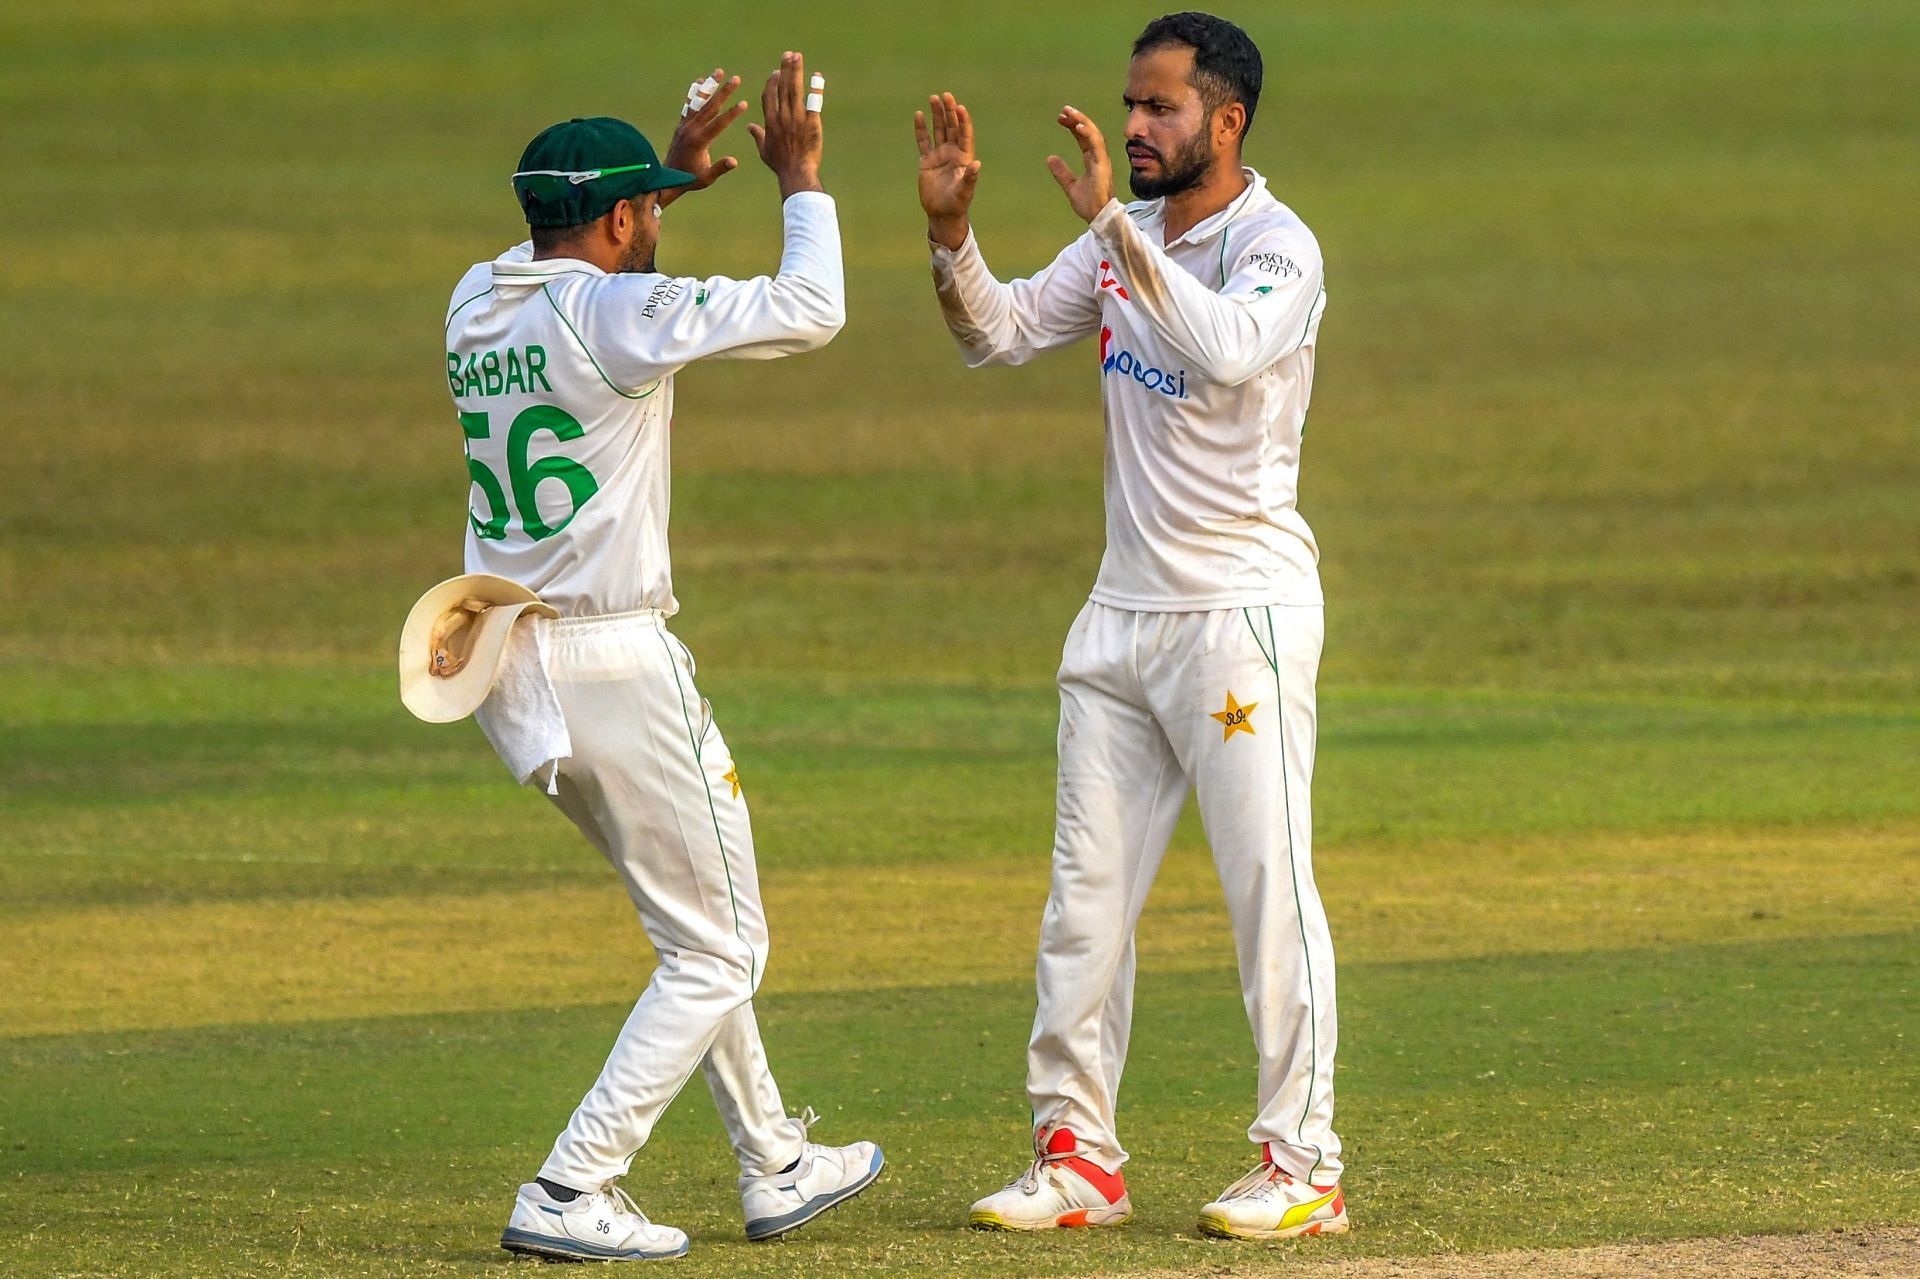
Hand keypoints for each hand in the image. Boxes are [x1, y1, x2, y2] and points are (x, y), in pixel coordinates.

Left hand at [659, 66, 747, 209]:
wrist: (668, 178)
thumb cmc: (690, 179)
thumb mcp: (707, 178)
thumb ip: (720, 168)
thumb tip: (735, 161)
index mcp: (699, 141)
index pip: (719, 124)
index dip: (732, 113)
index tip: (744, 103)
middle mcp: (691, 129)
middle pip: (711, 106)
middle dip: (725, 92)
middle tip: (736, 79)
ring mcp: (685, 125)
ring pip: (700, 101)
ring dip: (710, 85)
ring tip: (719, 71)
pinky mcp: (682, 124)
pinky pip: (689, 105)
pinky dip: (695, 92)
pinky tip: (700, 81)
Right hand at [746, 50, 823, 197]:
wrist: (796, 173)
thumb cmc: (780, 165)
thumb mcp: (764, 150)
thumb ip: (757, 135)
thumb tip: (749, 127)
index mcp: (770, 121)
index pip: (768, 96)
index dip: (772, 83)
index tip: (775, 72)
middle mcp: (782, 116)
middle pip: (782, 87)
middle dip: (785, 69)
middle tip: (789, 54)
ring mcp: (797, 118)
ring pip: (795, 89)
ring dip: (796, 71)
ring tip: (798, 57)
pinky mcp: (812, 122)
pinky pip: (814, 102)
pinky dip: (816, 88)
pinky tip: (818, 76)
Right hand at [915, 92, 980, 250]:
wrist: (942, 213)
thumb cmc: (957, 203)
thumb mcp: (965, 191)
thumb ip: (970, 178)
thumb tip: (977, 164)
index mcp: (964, 157)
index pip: (964, 134)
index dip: (963, 121)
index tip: (960, 107)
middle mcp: (952, 152)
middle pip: (952, 127)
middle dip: (949, 111)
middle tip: (946, 95)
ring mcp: (939, 155)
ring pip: (938, 130)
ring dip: (936, 114)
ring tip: (933, 98)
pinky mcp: (927, 160)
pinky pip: (923, 141)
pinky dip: (921, 129)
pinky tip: (919, 115)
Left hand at [1046, 106, 1113, 223]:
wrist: (1097, 217)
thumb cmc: (1089, 204)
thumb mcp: (1070, 186)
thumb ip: (1062, 172)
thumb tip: (1050, 158)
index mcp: (1092, 160)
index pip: (1083, 138)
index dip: (1073, 126)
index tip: (1061, 118)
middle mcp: (1098, 157)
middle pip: (1089, 132)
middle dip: (1077, 119)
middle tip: (1064, 110)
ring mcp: (1101, 161)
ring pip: (1094, 135)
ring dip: (1082, 122)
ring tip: (1069, 112)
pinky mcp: (1102, 166)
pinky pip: (1097, 146)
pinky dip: (1088, 135)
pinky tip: (1078, 126)